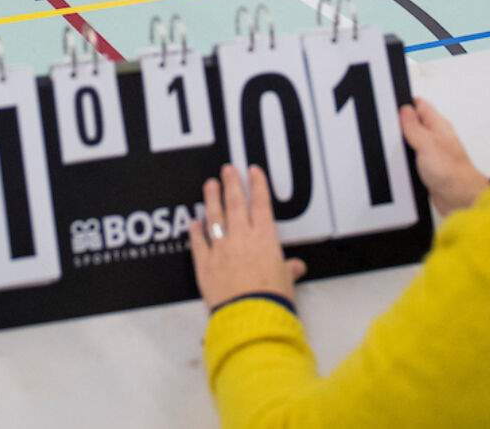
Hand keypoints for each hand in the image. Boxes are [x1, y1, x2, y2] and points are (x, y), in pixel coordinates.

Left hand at [188, 164, 305, 310]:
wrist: (251, 319)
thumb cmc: (272, 301)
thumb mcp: (286, 282)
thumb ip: (288, 271)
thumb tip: (295, 268)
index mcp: (264, 240)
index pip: (261, 204)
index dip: (257, 185)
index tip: (253, 172)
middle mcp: (241, 239)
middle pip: (235, 203)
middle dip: (231, 183)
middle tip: (227, 169)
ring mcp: (221, 250)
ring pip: (215, 217)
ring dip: (211, 199)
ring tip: (210, 185)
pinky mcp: (205, 265)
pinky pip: (198, 243)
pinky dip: (195, 232)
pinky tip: (193, 223)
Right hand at [398, 99, 488, 215]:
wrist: (460, 198)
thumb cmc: (452, 171)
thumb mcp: (426, 142)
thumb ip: (413, 125)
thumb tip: (404, 111)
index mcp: (437, 124)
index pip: (419, 104)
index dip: (405, 105)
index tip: (393, 111)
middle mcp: (436, 136)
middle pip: (414, 122)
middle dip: (401, 126)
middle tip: (395, 133)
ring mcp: (433, 151)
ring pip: (412, 141)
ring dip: (404, 146)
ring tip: (401, 151)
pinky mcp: (429, 167)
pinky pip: (414, 158)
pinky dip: (407, 161)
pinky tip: (405, 165)